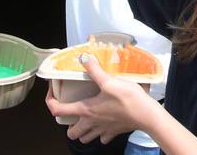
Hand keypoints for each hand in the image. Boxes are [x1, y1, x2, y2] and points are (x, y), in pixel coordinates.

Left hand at [46, 54, 160, 144]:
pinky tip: (104, 123)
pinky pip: (102, 137)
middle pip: (71, 132)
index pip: (58, 110)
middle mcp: (91, 123)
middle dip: (69, 125)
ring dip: (83, 131)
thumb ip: (95, 70)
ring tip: (87, 119)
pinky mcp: (113, 133)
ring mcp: (102, 130)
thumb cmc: (128, 100)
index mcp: (86, 110)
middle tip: (74, 112)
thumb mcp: (110, 81)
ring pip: (85, 138)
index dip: (50, 101)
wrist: (146, 115)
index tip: (53, 92)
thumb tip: (84, 58)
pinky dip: (100, 133)